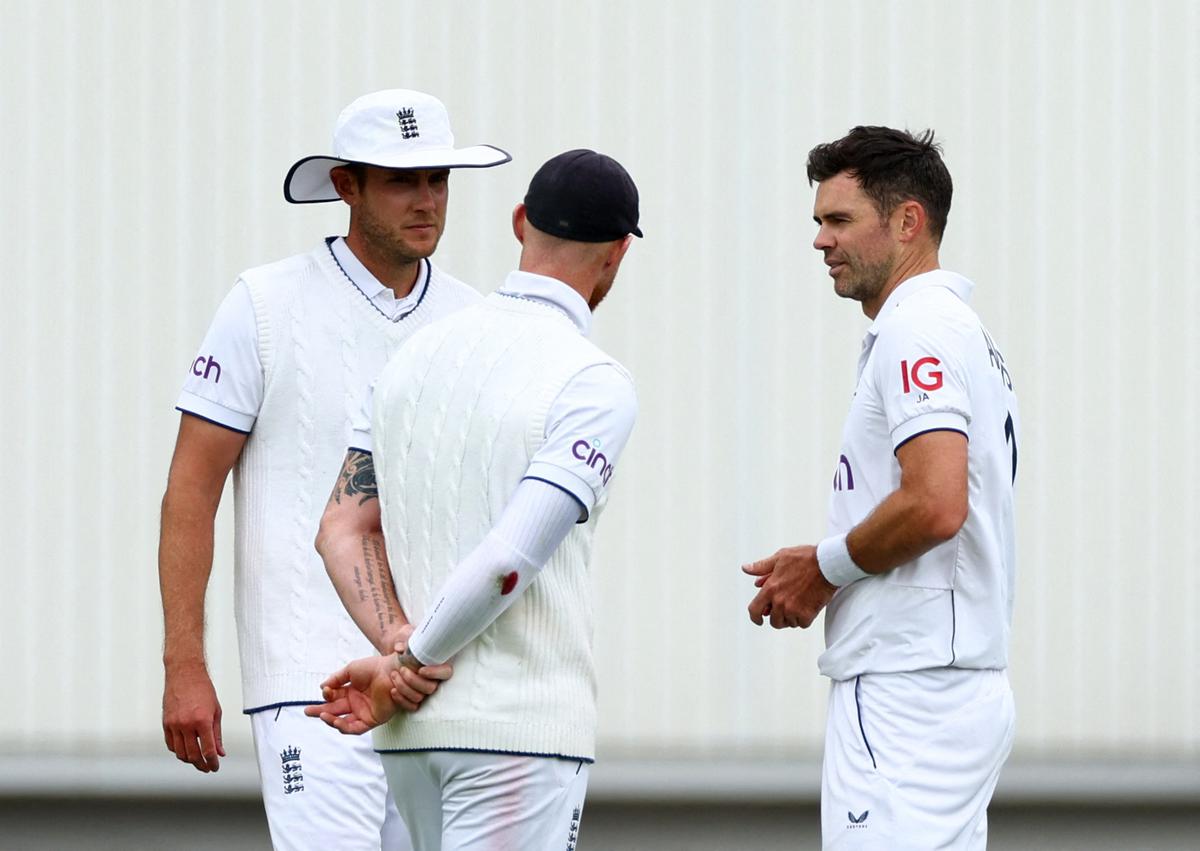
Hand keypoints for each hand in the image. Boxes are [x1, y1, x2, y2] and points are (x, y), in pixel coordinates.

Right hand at [162, 662, 224, 772]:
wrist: (185, 674)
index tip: (214, 767)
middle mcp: (186, 725)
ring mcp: (174, 724)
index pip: (207, 750)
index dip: (212, 763)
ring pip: (180, 753)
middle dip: (201, 765)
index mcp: (203, 721)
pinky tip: (186, 750)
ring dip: (189, 760)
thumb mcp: (216, 712)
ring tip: (197, 761)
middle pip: (192, 755)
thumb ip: (217, 734)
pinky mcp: (165, 723)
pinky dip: (178, 751)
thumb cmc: (204, 691)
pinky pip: (170, 744)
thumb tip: (220, 753)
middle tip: (207, 768)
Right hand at [304, 652, 452, 734]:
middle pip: (335, 711)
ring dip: (331, 720)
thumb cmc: (374, 667)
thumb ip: (336, 679)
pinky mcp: (372, 719)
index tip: (324, 690)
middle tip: (307, 711)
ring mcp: (364, 712)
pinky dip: (344, 726)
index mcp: (351, 691)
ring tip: (322, 714)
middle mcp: (356, 703)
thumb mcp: (351, 670)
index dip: (327, 695)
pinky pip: (356, 728)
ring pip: (343, 722)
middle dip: (320, 711)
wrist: (392, 670)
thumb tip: (322, 687)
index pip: (334, 697)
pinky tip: (336, 720)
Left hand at [387, 624, 453, 710]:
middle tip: (402, 670)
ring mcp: (423, 689)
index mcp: (437, 663)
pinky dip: (401, 700)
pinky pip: (411, 706)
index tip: (421, 670)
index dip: (435, 673)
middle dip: (414, 680)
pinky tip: (392, 690)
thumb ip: (404, 639)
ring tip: (394, 675)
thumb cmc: (405, 641)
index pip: (446, 672)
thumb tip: (400, 648)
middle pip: (431, 687)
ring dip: (405, 688)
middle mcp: (433, 678)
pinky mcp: (413, 698)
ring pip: (420, 697)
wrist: (396, 652)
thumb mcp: (405, 635)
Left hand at [743, 545, 836, 628]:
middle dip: (778, 616)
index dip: (755, 617)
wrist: (828, 564)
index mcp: (770, 588)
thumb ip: (761, 567)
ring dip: (792, 617)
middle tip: (786, 607)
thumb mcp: (779, 558)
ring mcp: (793, 609)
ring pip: (788, 623)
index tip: (759, 620)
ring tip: (799, 602)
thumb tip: (746, 568)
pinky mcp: (807, 614)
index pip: (755, 610)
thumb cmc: (805, 558)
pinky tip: (808, 606)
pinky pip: (802, 624)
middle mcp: (779, 601)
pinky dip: (804, 618)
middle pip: (773, 621)